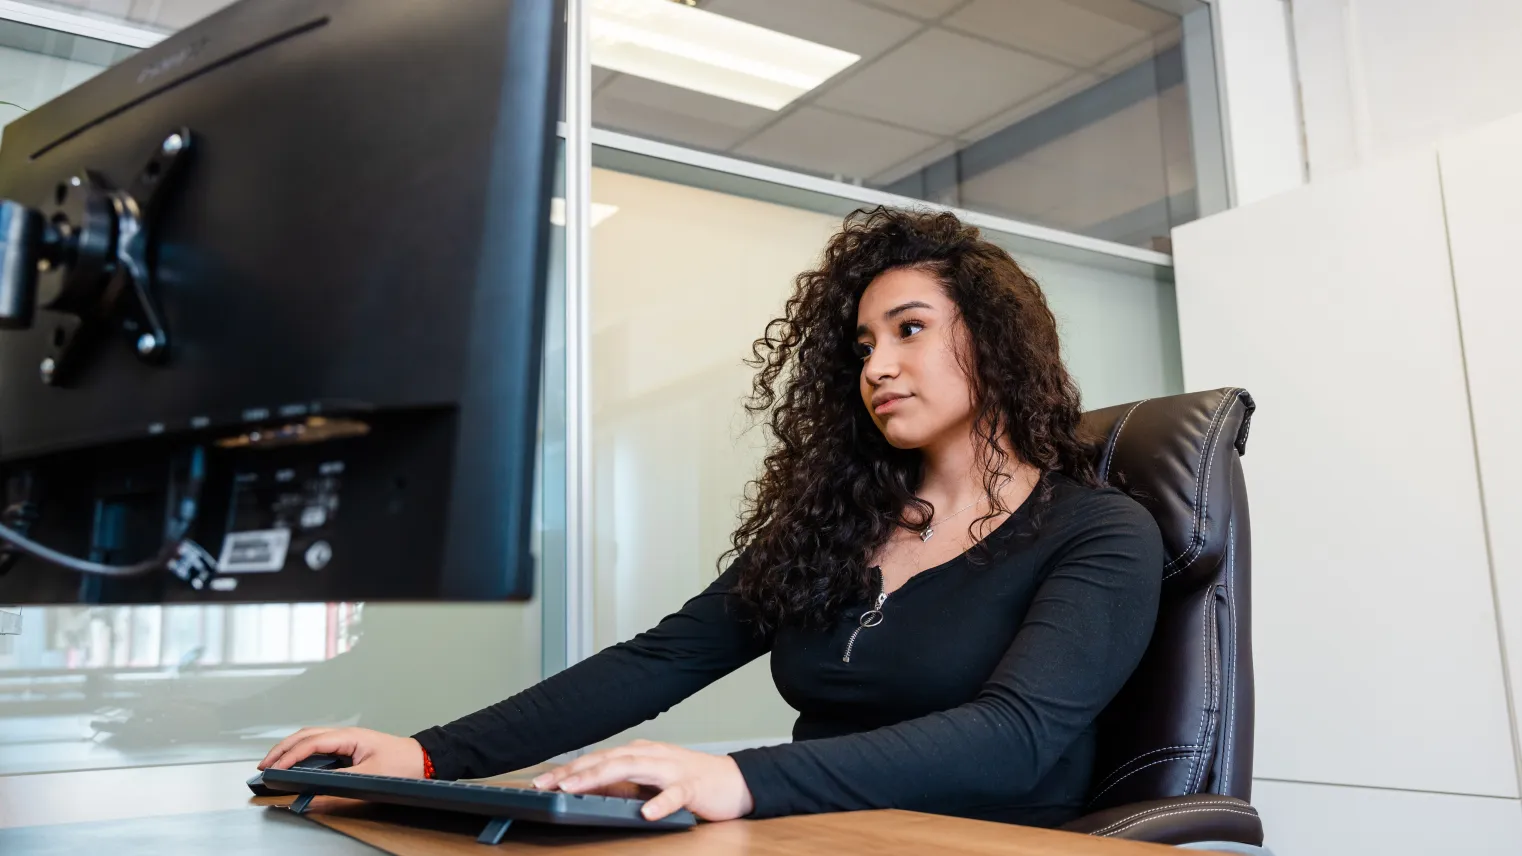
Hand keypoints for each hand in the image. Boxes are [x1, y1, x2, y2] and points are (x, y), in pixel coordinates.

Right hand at [259, 726, 424, 777]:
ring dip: (290, 749)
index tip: (274, 769)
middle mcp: (345, 735)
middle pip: (305, 736)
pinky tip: (295, 764)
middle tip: (264, 765)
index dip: (290, 756)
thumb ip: (340, 787)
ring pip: (310, 739)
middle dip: (282, 750)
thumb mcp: (370, 778)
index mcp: (349, 736)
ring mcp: (346, 740)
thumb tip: (315, 797)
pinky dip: (302, 753)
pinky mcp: (349, 748)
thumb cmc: (403, 764)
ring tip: (273, 764)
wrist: (424, 759)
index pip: (311, 743)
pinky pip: (319, 746)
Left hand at [531, 739, 753, 821]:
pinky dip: (660, 803)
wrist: (734, 781)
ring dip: (601, 778)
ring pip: (632, 769)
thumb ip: (623, 784)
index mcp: (640, 753)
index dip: (569, 769)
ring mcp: (673, 769)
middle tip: (548, 784)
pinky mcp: (693, 786)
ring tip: (576, 790)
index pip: (598, 759)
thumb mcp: (650, 781)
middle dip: (575, 771)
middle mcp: (652, 756)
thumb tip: (588, 790)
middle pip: (608, 760)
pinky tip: (646, 812)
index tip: (542, 781)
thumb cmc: (690, 781)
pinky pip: (675, 795)